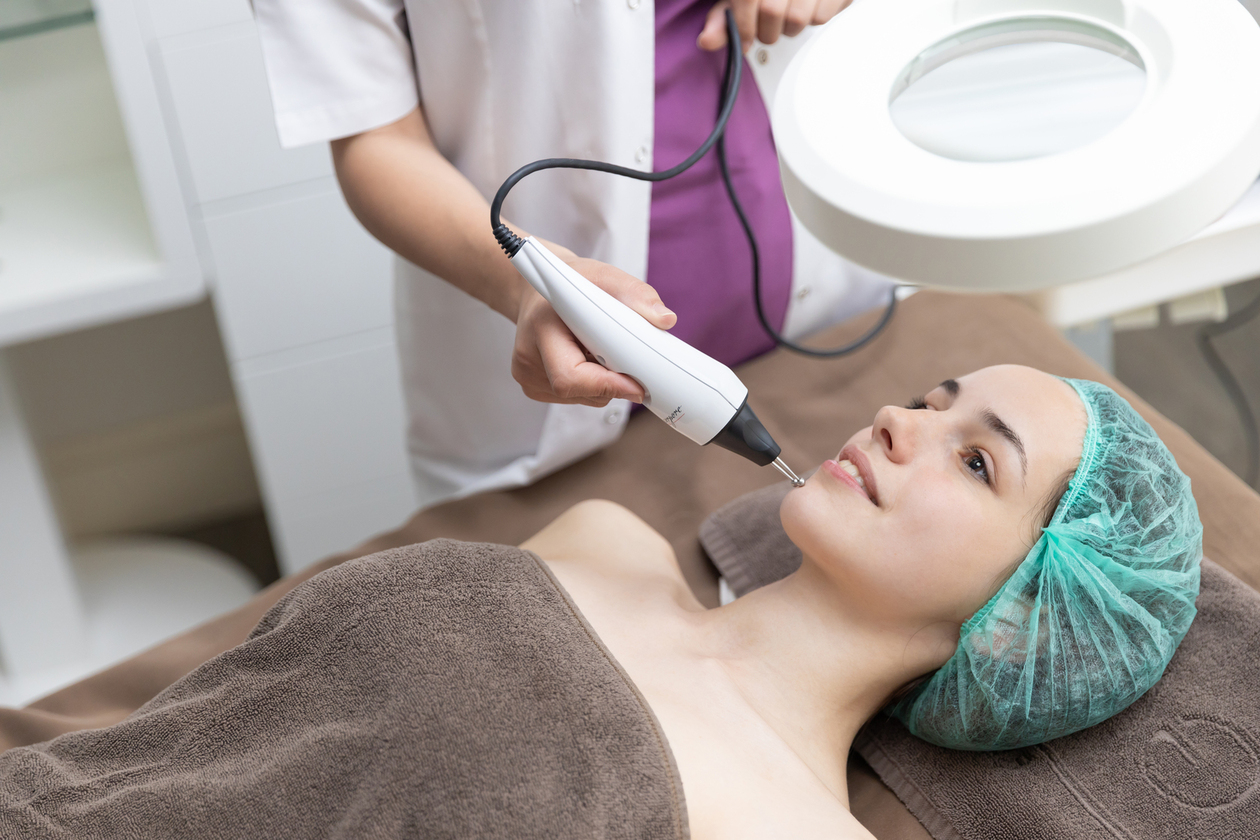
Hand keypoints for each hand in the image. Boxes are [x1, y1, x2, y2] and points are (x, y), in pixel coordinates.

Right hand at [512, 254, 676, 406]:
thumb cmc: (571, 282)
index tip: (636, 385)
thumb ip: (636, 294)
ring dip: (604, 383)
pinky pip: (576, 398)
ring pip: (582, 398)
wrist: (539, 291)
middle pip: (580, 391)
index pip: (569, 376)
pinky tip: (590, 360)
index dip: (605, 385)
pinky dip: (592, 385)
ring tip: (602, 351)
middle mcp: (527, 359)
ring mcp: (527, 376)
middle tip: (630, 361)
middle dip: (612, 382)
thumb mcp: (604, 276)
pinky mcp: (534, 387)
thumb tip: (665, 319)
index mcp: (540, 329)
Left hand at [698, 0, 850, 51]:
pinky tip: (807, 7)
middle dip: (766, 31)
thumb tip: (707, 42)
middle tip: (768, 27)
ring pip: (797, 20)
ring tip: (788, 15)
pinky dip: (811, 20)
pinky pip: (820, 18)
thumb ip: (723, 18)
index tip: (744, 39)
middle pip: (772, 13)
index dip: (743, 26)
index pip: (748, 1)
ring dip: (789, 28)